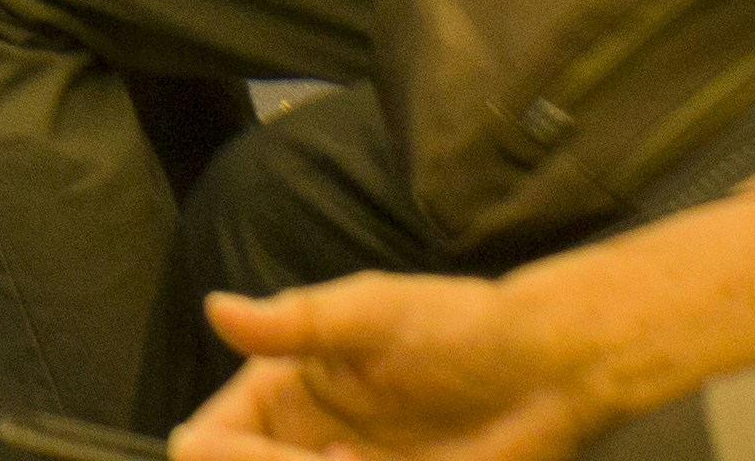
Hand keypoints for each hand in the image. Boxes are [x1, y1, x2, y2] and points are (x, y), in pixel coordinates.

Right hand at [174, 277, 608, 460]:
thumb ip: (295, 323)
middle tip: (351, 459)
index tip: (299, 455)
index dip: (231, 459)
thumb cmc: (456, 327)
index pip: (206, 444)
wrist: (548, 375)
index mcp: (277, 394)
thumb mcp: (373, 313)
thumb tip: (216, 309)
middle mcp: (297, 445)